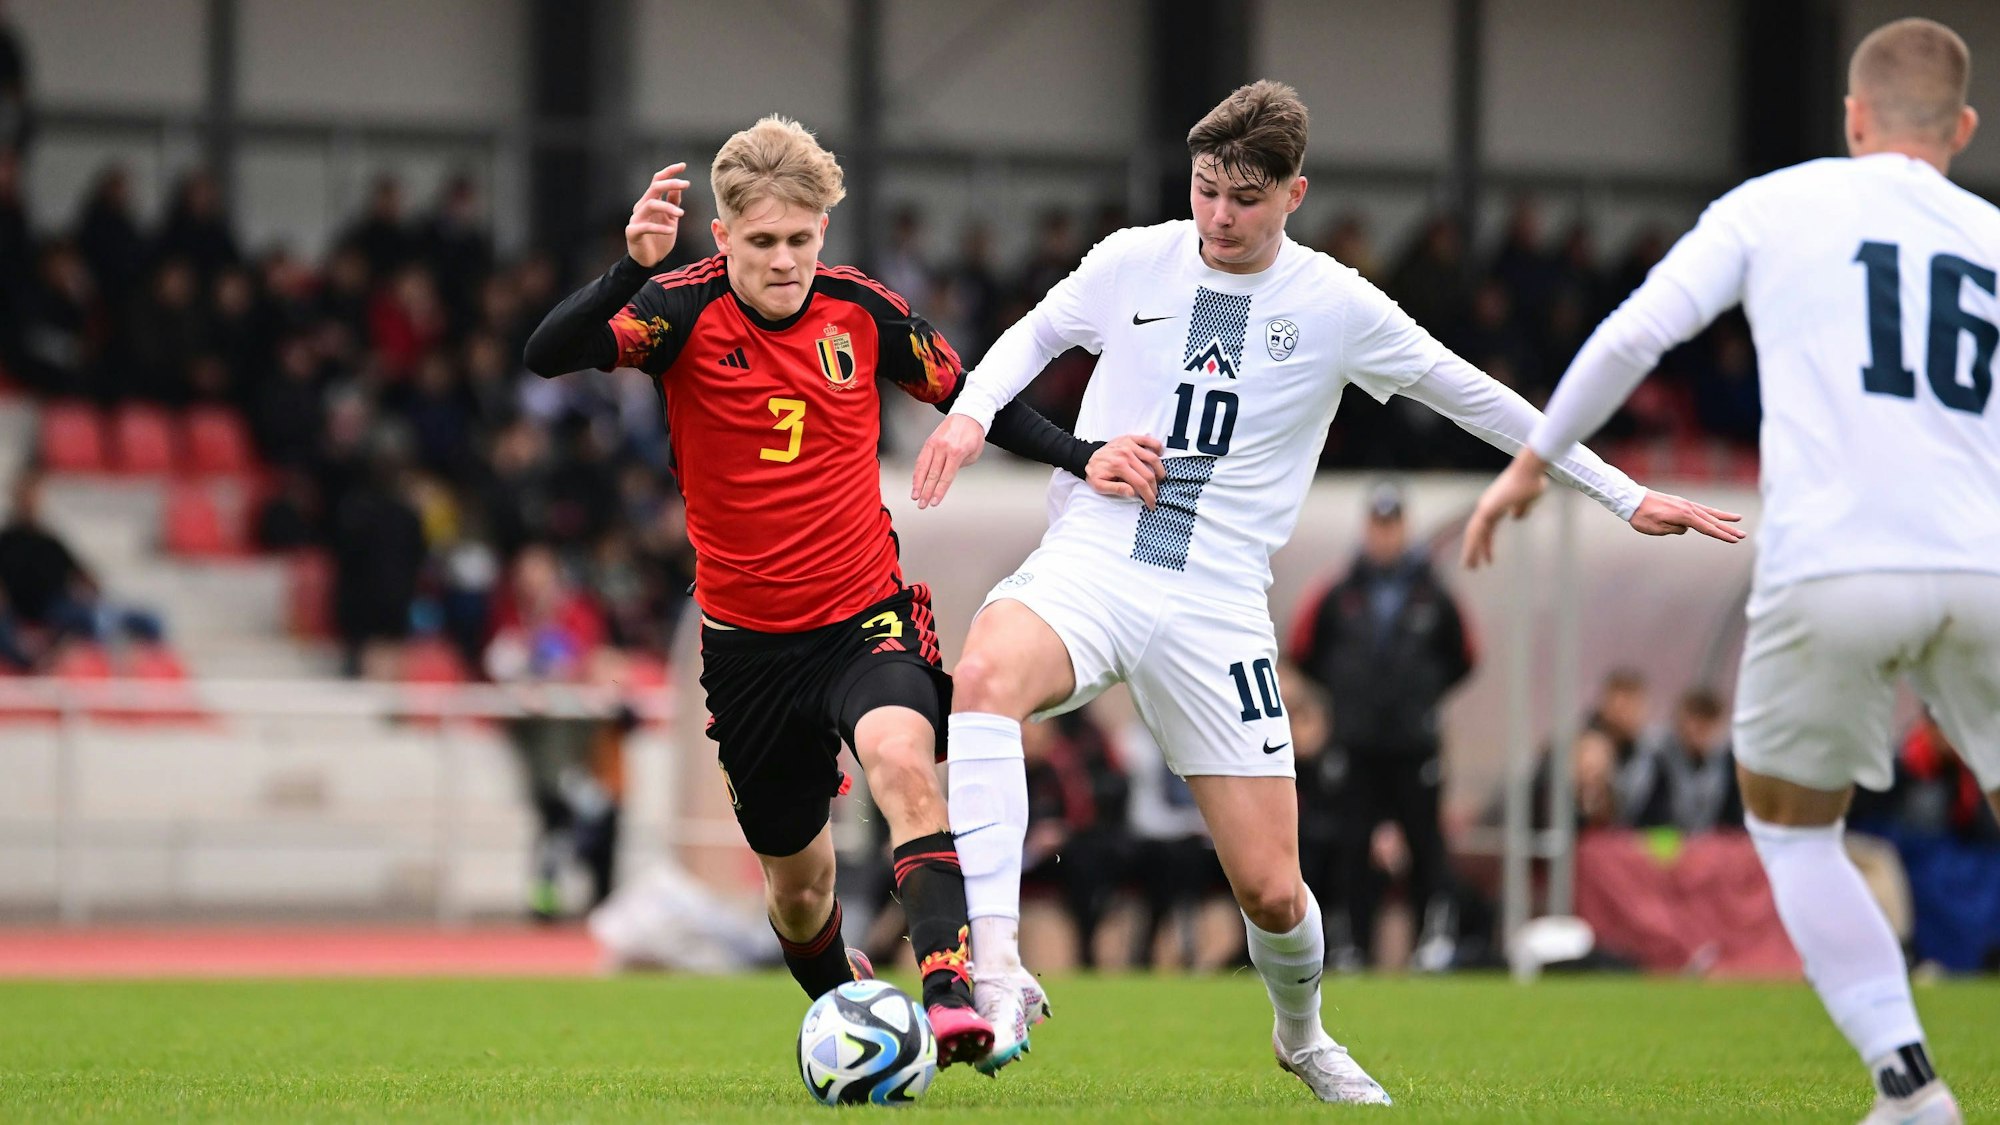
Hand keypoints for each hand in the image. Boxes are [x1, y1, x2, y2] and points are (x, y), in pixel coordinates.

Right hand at [625, 163, 690, 267]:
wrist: (649, 260)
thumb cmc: (660, 239)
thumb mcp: (670, 219)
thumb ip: (672, 203)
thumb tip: (679, 187)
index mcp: (650, 201)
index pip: (657, 181)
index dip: (669, 172)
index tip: (683, 166)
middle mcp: (641, 206)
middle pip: (654, 188)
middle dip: (670, 183)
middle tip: (686, 184)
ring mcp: (636, 218)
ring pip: (651, 204)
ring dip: (668, 206)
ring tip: (681, 213)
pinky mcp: (633, 232)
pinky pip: (646, 227)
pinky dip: (660, 228)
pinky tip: (671, 230)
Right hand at [911, 414, 986, 508]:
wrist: (968, 414)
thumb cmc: (973, 435)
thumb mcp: (974, 453)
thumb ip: (960, 466)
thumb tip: (945, 476)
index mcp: (957, 452)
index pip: (946, 477)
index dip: (939, 492)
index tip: (934, 503)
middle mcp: (944, 448)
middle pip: (933, 475)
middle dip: (926, 492)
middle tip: (922, 505)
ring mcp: (934, 444)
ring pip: (923, 467)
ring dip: (918, 484)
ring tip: (915, 496)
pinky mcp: (929, 441)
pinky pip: (921, 459)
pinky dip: (917, 472)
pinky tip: (915, 482)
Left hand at [1085, 434, 1165, 508]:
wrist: (1086, 456)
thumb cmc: (1094, 472)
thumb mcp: (1099, 485)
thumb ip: (1116, 489)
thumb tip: (1132, 492)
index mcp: (1119, 466)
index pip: (1140, 484)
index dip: (1149, 496)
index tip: (1152, 504)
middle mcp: (1126, 454)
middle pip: (1149, 474)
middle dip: (1154, 488)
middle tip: (1154, 494)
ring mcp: (1129, 444)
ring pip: (1153, 458)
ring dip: (1160, 471)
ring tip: (1159, 479)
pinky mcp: (1131, 438)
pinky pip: (1149, 440)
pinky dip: (1157, 447)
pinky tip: (1159, 455)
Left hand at [1461, 452, 1549, 569]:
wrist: (1530, 471)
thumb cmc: (1532, 482)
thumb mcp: (1528, 500)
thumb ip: (1521, 509)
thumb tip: (1515, 517)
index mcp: (1495, 506)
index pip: (1486, 530)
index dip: (1486, 545)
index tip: (1488, 560)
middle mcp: (1487, 507)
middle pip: (1476, 533)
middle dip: (1473, 551)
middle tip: (1470, 567)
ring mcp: (1485, 507)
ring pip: (1474, 534)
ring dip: (1470, 551)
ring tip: (1468, 567)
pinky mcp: (1487, 509)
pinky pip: (1477, 531)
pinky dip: (1473, 545)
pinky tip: (1472, 557)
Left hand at [1629, 489, 1745, 542]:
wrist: (1632, 499)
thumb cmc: (1642, 517)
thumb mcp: (1657, 529)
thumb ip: (1675, 529)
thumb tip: (1686, 528)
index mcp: (1683, 516)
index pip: (1707, 528)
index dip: (1721, 535)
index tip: (1734, 540)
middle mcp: (1688, 508)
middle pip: (1712, 521)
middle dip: (1727, 529)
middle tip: (1743, 535)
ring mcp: (1685, 504)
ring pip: (1708, 512)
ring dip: (1723, 518)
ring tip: (1738, 519)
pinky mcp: (1680, 503)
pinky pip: (1699, 508)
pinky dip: (1710, 511)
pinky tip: (1716, 514)